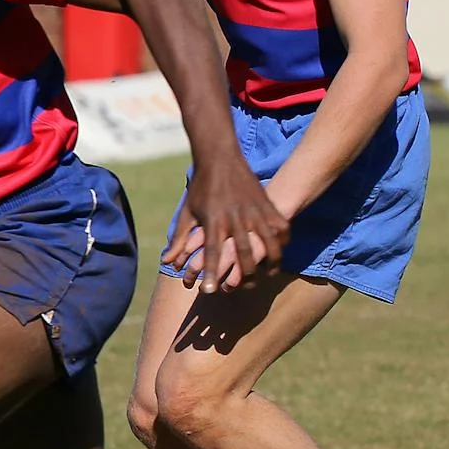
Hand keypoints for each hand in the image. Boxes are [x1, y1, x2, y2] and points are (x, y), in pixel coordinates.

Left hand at [169, 159, 286, 291]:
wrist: (220, 158)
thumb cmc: (201, 189)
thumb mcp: (187, 213)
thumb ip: (179, 240)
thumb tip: (166, 262)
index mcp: (213, 221)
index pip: (211, 252)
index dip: (211, 272)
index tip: (210, 290)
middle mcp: (234, 217)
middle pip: (243, 251)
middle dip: (244, 272)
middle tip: (244, 287)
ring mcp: (253, 210)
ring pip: (267, 240)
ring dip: (270, 259)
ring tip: (269, 272)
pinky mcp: (265, 203)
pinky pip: (279, 225)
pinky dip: (281, 240)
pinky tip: (280, 250)